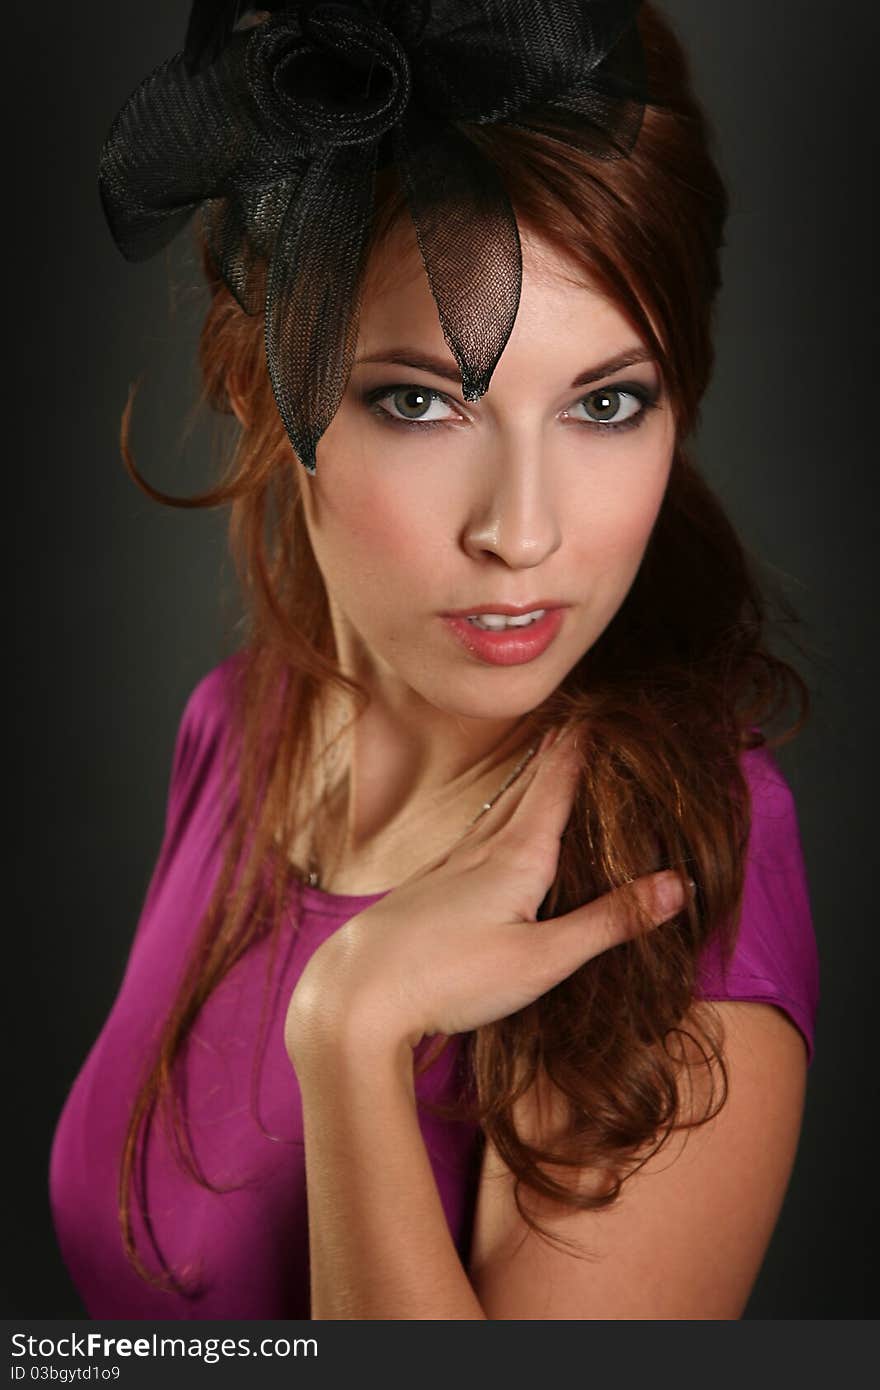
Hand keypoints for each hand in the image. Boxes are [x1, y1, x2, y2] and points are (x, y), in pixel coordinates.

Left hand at [284, 729, 689, 1060]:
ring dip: (526, 778)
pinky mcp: (431, 888)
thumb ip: (609, 921)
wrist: (358, 995)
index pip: (558, 785)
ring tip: (543, 755)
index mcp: (519, 857)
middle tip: (581, 720)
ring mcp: (452, 866)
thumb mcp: (544, 960)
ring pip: (499, 808)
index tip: (603, 712)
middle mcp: (484, 850)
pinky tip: (490, 827)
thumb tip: (679, 885)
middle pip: (529, 787)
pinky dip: (498, 813)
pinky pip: (476, 834)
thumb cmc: (451, 978)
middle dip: (557, 752)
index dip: (582, 747)